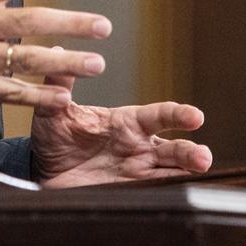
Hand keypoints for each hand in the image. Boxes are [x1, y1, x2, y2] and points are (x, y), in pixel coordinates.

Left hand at [32, 53, 212, 186]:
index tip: (196, 117)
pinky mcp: (128, 192)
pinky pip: (154, 192)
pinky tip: (184, 194)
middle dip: (190, 152)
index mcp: (128, 123)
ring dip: (187, 172)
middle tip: (203, 158)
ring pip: (171, 171)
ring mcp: (136, 171)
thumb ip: (60, 85)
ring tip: (202, 173)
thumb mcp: (53, 111)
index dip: (178, 115)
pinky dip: (170, 192)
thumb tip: (58, 52)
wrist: (41, 173)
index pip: (159, 116)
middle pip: (173, 148)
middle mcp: (139, 146)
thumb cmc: (53, 138)